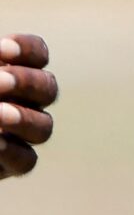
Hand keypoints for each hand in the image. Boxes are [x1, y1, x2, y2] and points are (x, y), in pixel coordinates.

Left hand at [0, 34, 56, 179]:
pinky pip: (25, 160)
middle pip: (47, 88)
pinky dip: (12, 151)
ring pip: (43, 127)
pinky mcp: (8, 166)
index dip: (27, 49)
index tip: (1, 48)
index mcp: (10, 72)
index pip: (37, 54)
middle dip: (26, 82)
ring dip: (24, 118)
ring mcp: (17, 135)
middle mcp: (21, 102)